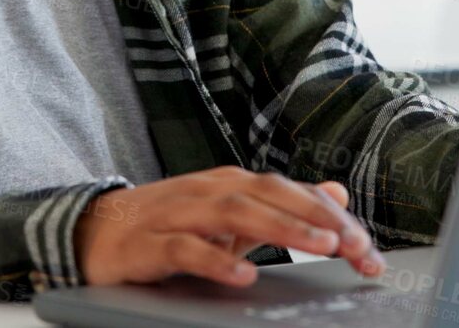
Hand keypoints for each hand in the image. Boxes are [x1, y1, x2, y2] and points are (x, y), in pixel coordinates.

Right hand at [73, 166, 385, 287]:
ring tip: (319, 246)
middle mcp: (208, 190)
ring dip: (281, 227)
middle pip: (271, 195)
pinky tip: (243, 273)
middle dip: (318, 219)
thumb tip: (337, 192)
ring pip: (235, 211)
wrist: (92, 230)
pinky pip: (184, 248)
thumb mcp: (229, 213)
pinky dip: (216, 259)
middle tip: (356, 246)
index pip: (291, 192)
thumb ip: (282, 205)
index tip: (366, 249)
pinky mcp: (147, 243)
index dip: (332, 216)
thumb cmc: (167, 224)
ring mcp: (176, 213)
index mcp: (232, 184)